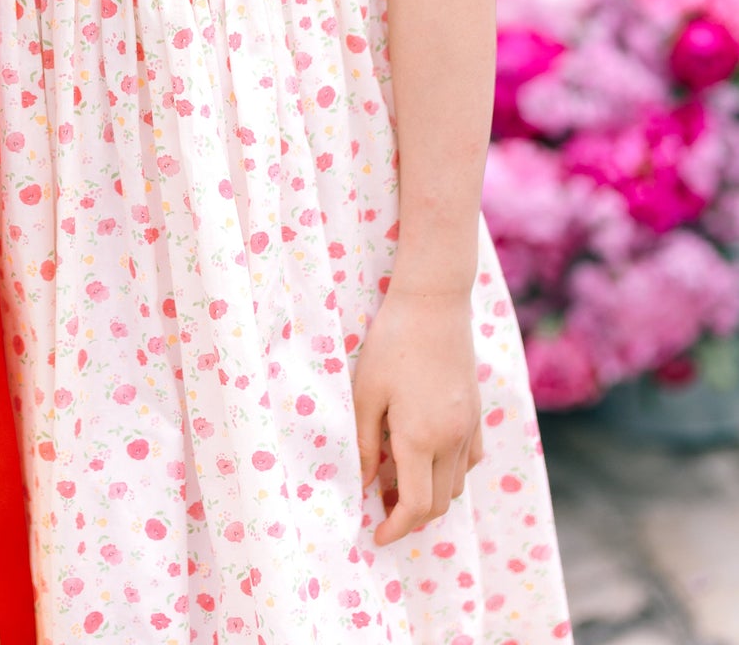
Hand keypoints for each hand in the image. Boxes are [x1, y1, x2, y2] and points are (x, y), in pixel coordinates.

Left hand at [352, 287, 483, 546]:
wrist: (434, 302)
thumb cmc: (391, 343)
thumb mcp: (365, 392)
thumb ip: (363, 443)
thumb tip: (362, 485)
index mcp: (420, 438)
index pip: (415, 506)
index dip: (396, 528)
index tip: (376, 535)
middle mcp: (452, 440)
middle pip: (439, 503)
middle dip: (411, 517)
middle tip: (381, 508)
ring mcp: (469, 427)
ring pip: (457, 485)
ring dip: (431, 496)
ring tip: (398, 481)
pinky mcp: (477, 413)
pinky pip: (471, 460)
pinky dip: (451, 473)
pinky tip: (428, 457)